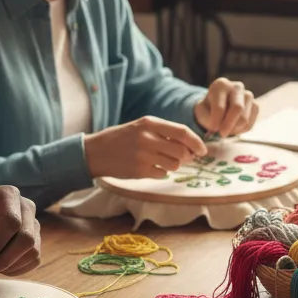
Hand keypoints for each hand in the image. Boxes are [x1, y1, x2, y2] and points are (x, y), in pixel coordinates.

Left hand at [0, 186, 39, 276]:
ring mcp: (34, 225)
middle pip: (26, 238)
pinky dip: (16, 269)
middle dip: (5, 258)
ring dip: (10, 266)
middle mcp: (27, 208)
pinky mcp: (36, 241)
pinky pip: (33, 260)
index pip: (11, 221)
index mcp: (8, 195)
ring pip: (33, 251)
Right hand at [84, 116, 206, 179]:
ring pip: (174, 165)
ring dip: (174, 165)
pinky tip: (150, 167)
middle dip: (187, 157)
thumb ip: (164, 133)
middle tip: (184, 158)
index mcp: (149, 123)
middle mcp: (146, 138)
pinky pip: (162, 174)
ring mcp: (142, 156)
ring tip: (163, 161)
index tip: (203, 150)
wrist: (94, 152)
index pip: (182, 132)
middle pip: (181, 151)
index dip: (196, 142)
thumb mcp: (141, 127)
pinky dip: (161, 172)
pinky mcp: (139, 171)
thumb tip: (191, 146)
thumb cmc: (122, 138)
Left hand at [194, 77, 257, 137]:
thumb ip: (207, 118)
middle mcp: (237, 87)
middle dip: (229, 125)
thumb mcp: (201, 111)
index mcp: (221, 85)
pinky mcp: (255, 106)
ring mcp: (248, 96)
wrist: (218, 107)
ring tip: (226, 130)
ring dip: (234, 129)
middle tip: (221, 134)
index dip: (216, 120)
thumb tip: (217, 127)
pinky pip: (250, 123)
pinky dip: (241, 130)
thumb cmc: (209, 108)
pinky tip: (233, 128)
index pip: (220, 106)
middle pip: (237, 108)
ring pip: (245, 118)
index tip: (212, 129)